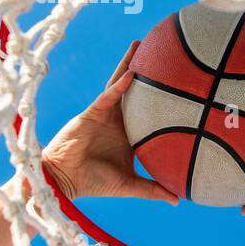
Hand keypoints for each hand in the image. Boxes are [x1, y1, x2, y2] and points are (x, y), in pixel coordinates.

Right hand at [39, 41, 178, 204]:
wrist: (65, 181)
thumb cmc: (95, 182)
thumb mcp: (130, 185)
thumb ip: (153, 189)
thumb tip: (179, 200)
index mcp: (130, 132)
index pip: (148, 109)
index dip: (160, 95)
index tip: (179, 82)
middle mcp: (119, 119)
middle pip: (136, 90)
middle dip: (146, 70)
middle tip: (163, 51)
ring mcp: (105, 113)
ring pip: (120, 84)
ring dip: (130, 65)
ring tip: (141, 45)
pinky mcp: (91, 113)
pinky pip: (107, 96)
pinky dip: (118, 86)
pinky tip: (131, 74)